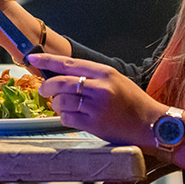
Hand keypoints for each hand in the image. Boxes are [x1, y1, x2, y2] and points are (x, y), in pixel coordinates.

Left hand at [31, 53, 165, 146]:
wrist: (153, 125)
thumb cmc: (133, 102)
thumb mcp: (116, 80)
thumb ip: (91, 75)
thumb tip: (61, 73)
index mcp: (105, 73)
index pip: (69, 63)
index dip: (47, 60)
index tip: (32, 58)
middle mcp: (100, 88)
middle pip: (60, 82)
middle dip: (47, 87)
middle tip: (44, 91)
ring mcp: (96, 107)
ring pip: (61, 101)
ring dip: (58, 105)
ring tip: (67, 108)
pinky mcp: (94, 124)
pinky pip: (66, 118)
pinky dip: (65, 118)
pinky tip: (74, 118)